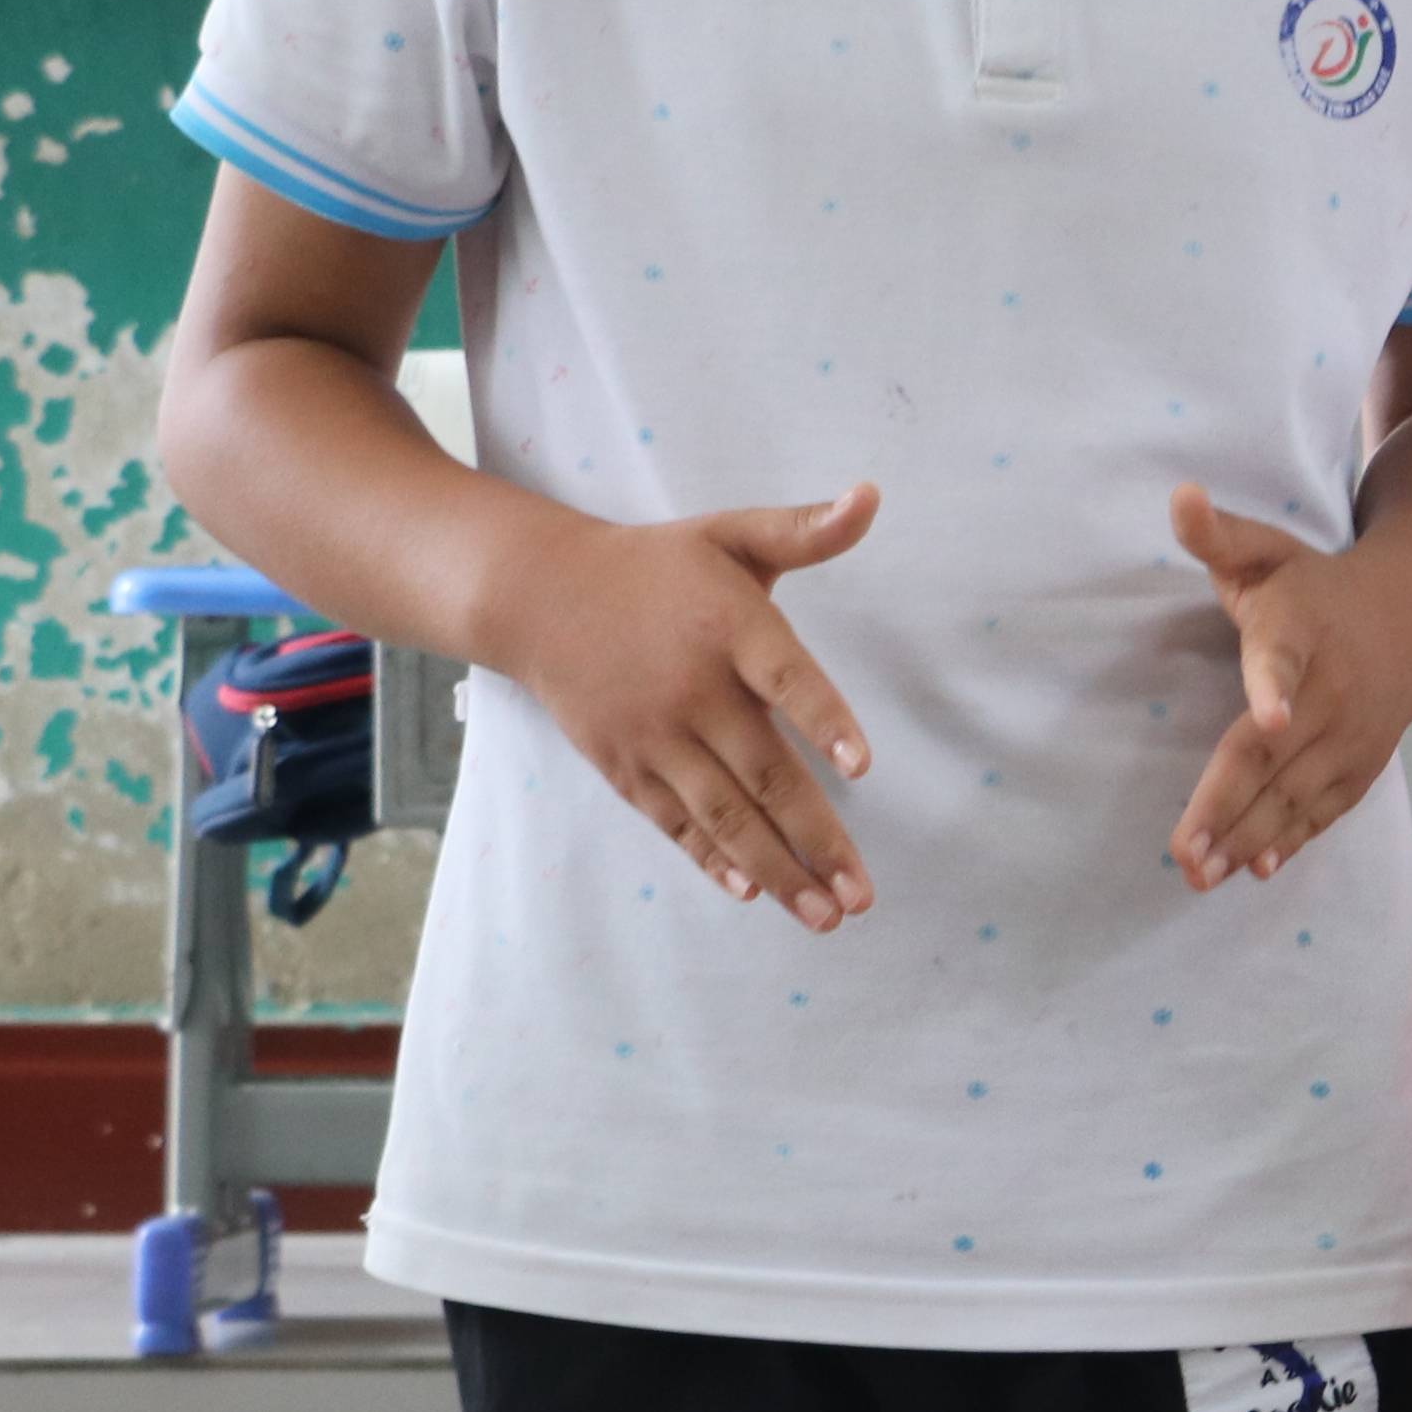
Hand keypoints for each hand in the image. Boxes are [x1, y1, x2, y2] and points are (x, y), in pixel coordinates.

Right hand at [490, 487, 880, 929]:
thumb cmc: (655, 567)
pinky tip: (750, 892)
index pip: (786, 677)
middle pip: (762, 772)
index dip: (824, 719)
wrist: (539, 595)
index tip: (863, 766)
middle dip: (816, 839)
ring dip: (776, 870)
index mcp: (728, 626)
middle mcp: (691, 688)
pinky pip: (673, 821)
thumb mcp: (728, 535)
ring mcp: (653, 734)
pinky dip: (711, 859)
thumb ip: (803, 530)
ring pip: (723, 814)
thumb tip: (872, 496)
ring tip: (824, 915)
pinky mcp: (622, 765)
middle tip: (862, 895)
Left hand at [1167, 484, 1411, 891]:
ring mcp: (1351, 734)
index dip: (1275, 687)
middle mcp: (1332, 689)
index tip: (1270, 720)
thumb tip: (1179, 497)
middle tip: (1184, 855)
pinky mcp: (1360, 766)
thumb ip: (1219, 533)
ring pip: (1293, 793)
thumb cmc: (1316, 587)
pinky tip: (1256, 869)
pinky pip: (1323, 809)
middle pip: (1273, 754)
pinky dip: (1292, 839)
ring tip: (1201, 875)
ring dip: (1246, 837)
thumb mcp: (1269, 549)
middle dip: (1227, 806)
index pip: (1284, 658)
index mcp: (1302, 628)